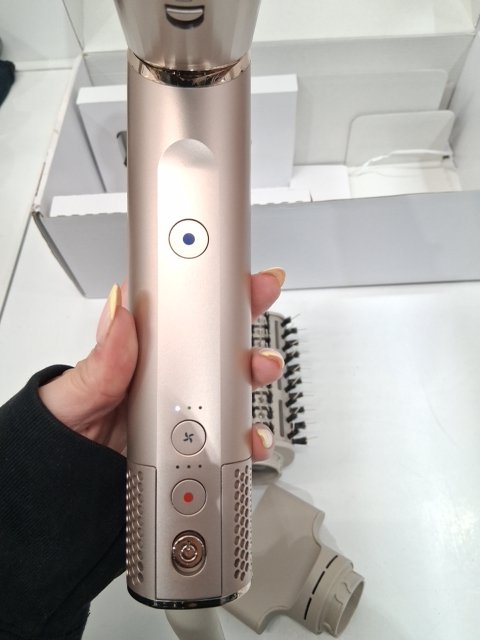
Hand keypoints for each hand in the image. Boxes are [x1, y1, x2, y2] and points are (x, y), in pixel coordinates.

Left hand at [38, 269, 285, 457]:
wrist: (70, 484)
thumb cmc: (66, 429)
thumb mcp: (77, 394)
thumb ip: (103, 361)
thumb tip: (119, 313)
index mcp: (138, 349)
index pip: (174, 303)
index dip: (203, 277)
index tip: (228, 263)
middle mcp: (166, 370)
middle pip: (216, 333)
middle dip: (245, 311)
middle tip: (261, 296)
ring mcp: (185, 402)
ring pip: (233, 378)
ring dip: (256, 368)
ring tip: (262, 367)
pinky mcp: (197, 437)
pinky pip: (233, 429)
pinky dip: (251, 432)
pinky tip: (252, 433)